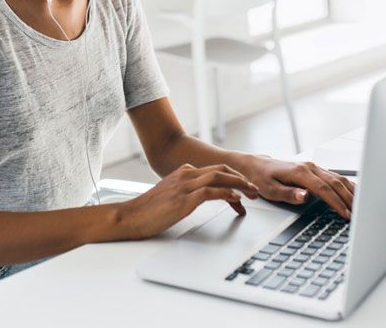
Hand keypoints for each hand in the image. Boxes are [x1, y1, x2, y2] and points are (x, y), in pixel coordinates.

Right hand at [118, 163, 258, 239]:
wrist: (130, 216)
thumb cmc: (148, 210)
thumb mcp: (170, 194)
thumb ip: (185, 191)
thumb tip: (201, 196)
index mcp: (183, 172)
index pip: (215, 169)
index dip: (233, 176)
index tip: (245, 185)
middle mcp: (185, 174)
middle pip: (221, 169)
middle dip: (241, 177)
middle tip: (255, 188)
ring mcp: (184, 186)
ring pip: (219, 177)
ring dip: (239, 184)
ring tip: (252, 193)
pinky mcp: (183, 199)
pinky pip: (210, 192)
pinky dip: (226, 193)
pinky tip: (236, 198)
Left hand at [238, 155, 355, 218]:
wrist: (255, 165)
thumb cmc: (260, 178)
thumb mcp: (269, 190)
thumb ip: (288, 194)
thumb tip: (305, 196)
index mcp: (299, 172)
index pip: (324, 188)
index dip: (337, 202)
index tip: (346, 215)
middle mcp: (309, 167)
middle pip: (335, 183)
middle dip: (349, 199)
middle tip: (359, 216)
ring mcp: (313, 167)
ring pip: (338, 178)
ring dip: (351, 192)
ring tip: (362, 208)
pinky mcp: (315, 170)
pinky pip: (335, 177)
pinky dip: (347, 185)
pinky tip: (355, 194)